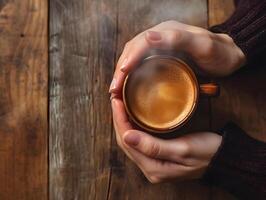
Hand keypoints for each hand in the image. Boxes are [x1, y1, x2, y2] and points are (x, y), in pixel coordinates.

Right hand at [109, 20, 245, 92]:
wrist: (229, 56)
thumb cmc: (219, 52)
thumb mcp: (202, 45)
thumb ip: (177, 38)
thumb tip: (147, 36)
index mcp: (166, 31)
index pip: (140, 44)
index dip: (128, 59)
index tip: (120, 76)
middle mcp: (159, 37)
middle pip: (132, 51)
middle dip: (120, 69)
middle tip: (113, 89)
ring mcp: (159, 47)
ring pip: (134, 58)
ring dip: (122, 74)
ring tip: (116, 90)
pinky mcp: (162, 58)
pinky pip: (141, 65)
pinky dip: (132, 76)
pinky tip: (129, 86)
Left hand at [111, 96, 221, 182]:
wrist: (223, 158)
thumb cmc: (208, 153)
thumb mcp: (183, 149)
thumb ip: (154, 146)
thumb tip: (127, 136)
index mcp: (154, 168)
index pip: (127, 141)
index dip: (119, 120)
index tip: (116, 101)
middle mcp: (150, 168)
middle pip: (125, 141)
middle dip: (118, 119)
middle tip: (116, 99)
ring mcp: (153, 163)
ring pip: (130, 141)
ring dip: (123, 122)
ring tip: (120, 104)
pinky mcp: (158, 156)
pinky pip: (139, 140)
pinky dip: (133, 126)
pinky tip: (131, 115)